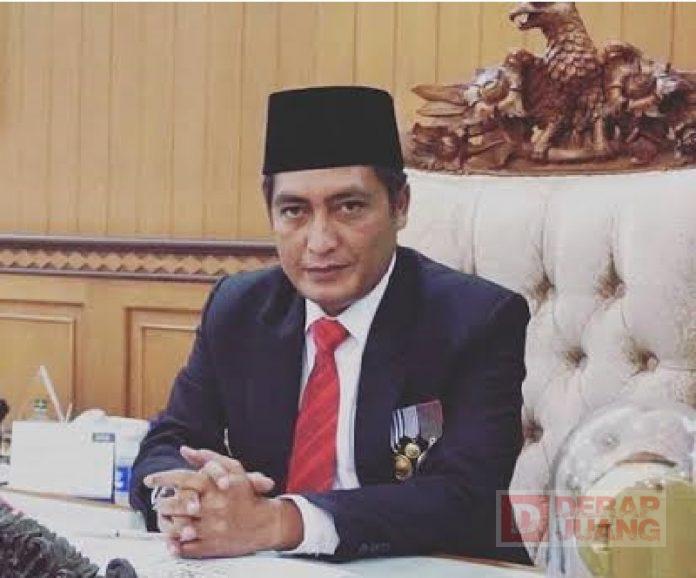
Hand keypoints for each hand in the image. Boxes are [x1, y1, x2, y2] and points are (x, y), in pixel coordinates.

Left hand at [144, 448, 302, 557]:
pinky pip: (186, 547)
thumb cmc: (246, 494)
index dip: (161, 478)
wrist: (266, 523)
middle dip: (164, 503)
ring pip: (178, 526)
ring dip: (167, 523)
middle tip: (160, 503)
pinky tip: (171, 541)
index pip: (181, 479)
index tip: (149, 480)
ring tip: (165, 519)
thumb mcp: (233, 468)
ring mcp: (210, 528)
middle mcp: (210, 506)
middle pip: (176, 504)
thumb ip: (206, 457)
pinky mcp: (211, 546)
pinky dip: (175, 545)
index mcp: (213, 486)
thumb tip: (184, 450)